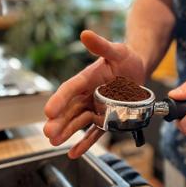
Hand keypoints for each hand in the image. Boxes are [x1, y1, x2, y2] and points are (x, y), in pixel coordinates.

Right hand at [44, 30, 145, 157]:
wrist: (137, 68)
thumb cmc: (125, 57)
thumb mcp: (116, 50)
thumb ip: (101, 45)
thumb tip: (85, 34)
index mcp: (86, 78)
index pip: (69, 89)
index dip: (59, 100)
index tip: (48, 111)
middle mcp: (88, 94)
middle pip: (70, 109)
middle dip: (59, 121)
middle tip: (48, 132)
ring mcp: (96, 107)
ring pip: (79, 122)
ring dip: (67, 132)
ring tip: (54, 142)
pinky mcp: (106, 118)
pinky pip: (95, 132)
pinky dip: (85, 143)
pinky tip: (73, 153)